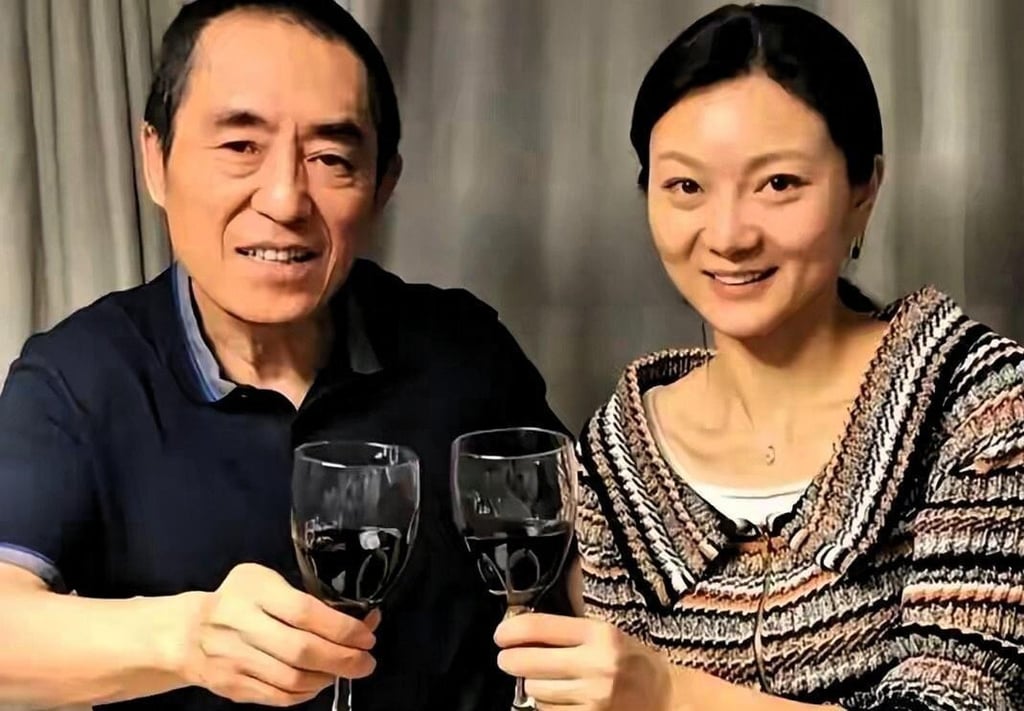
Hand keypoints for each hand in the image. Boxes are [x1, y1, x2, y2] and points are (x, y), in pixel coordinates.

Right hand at [168, 563, 378, 705]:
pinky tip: (319, 682)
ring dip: (328, 677)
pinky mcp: (233, 687)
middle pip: (302, 650)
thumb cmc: (238, 599)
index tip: (366, 635)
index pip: (306, 612)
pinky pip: (280, 697)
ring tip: (345, 670)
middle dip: (344, 659)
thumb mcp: (265, 580)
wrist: (188, 633)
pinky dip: (307, 693)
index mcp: (255, 592)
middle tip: (366, 661)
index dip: (342, 627)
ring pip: (293, 679)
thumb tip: (360, 615)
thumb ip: (305, 595)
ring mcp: (235, 660)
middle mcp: (242, 626)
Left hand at [495, 613, 671, 710]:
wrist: (667, 698)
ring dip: (534, 685)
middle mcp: (597, 666)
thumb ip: (568, 632)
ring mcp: (594, 698)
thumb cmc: (631, 662)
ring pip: (536, 691)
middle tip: (508, 659)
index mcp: (600, 635)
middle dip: (511, 660)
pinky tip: (560, 699)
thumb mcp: (606, 635)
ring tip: (547, 680)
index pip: (539, 627)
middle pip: (529, 662)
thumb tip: (520, 630)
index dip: (510, 631)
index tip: (501, 636)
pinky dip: (548, 707)